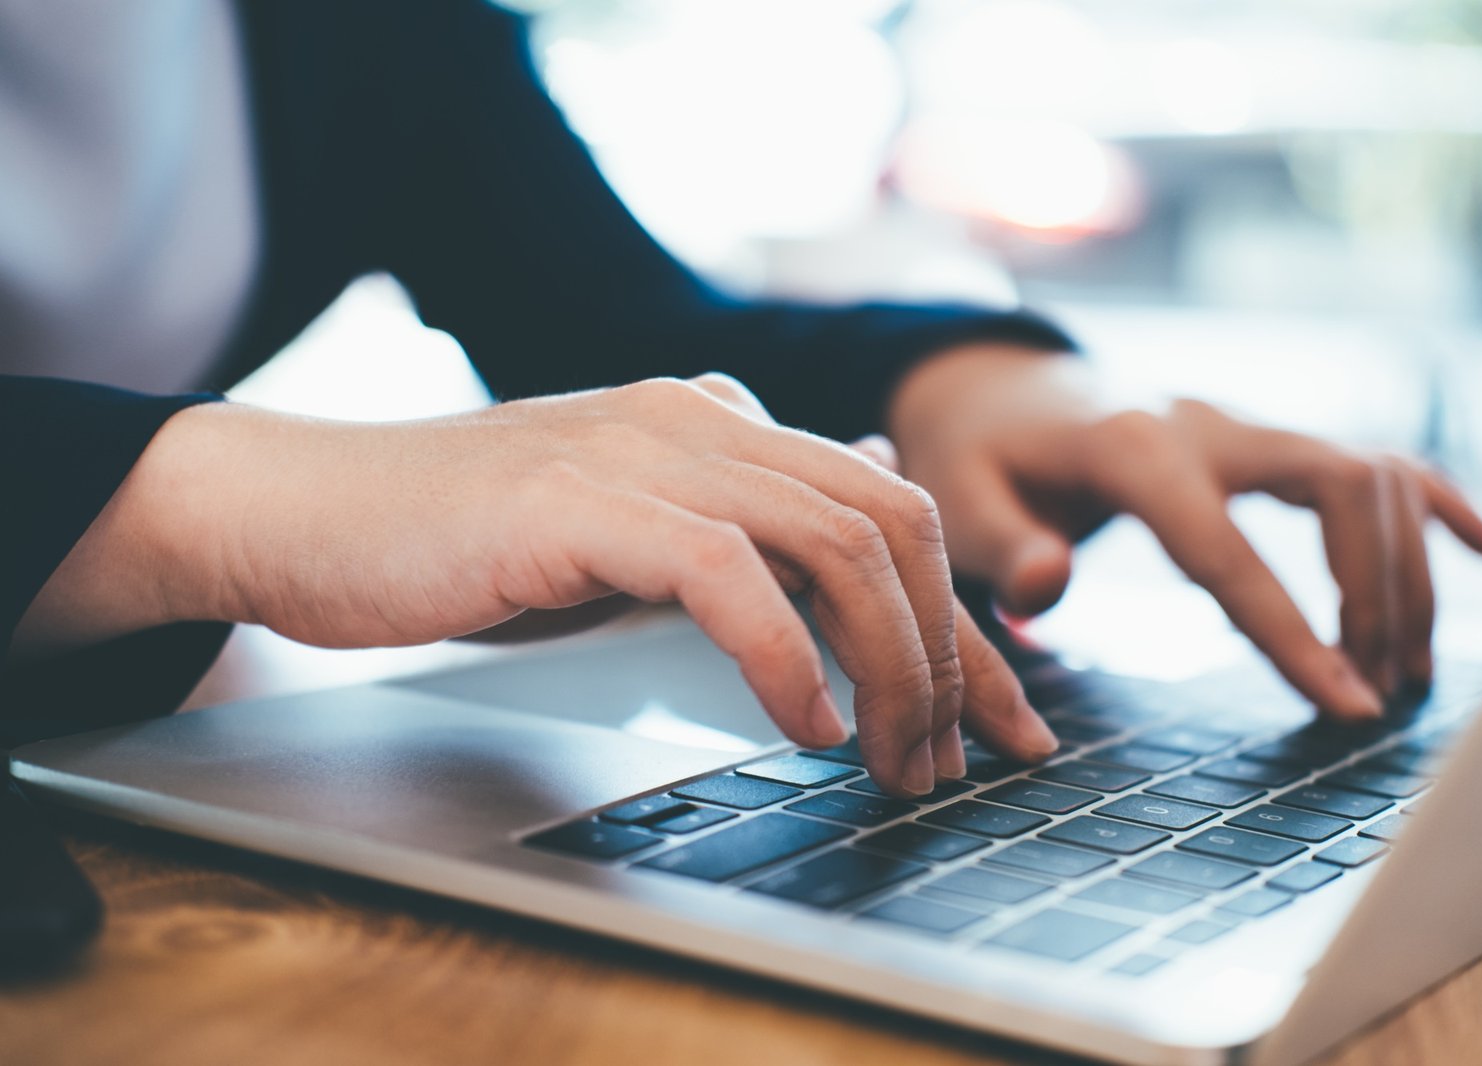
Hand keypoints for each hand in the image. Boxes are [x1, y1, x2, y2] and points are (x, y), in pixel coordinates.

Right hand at [21, 376, 1059, 794]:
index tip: (1005, 725)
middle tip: (953, 760)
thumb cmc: (464, 541)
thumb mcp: (630, 535)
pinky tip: (803, 723)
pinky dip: (784, 656)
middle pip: (892, 520)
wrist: (305, 510)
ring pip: (831, 541)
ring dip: (888, 665)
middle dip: (949, 653)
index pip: (891, 510)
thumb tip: (853, 534)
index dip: (965, 627)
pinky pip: (724, 572)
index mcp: (723, 422)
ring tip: (892, 760)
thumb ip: (738, 532)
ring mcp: (641, 447)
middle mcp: (700, 415)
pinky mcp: (579, 498)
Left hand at [886, 344, 1481, 719]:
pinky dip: (1435, 504)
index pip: (1226, 547)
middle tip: (1380, 693)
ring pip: (1371, 473)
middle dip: (1378, 593)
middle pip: (1343, 487)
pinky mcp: (1261, 440)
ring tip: (1402, 671)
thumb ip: (1000, 549)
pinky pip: (1368, 459)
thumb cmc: (971, 457)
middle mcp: (1207, 423)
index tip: (1348, 706)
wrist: (990, 389)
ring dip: (1406, 571)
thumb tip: (1051, 590)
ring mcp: (1243, 425)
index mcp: (1131, 448)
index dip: (1290, 630)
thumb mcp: (952, 502)